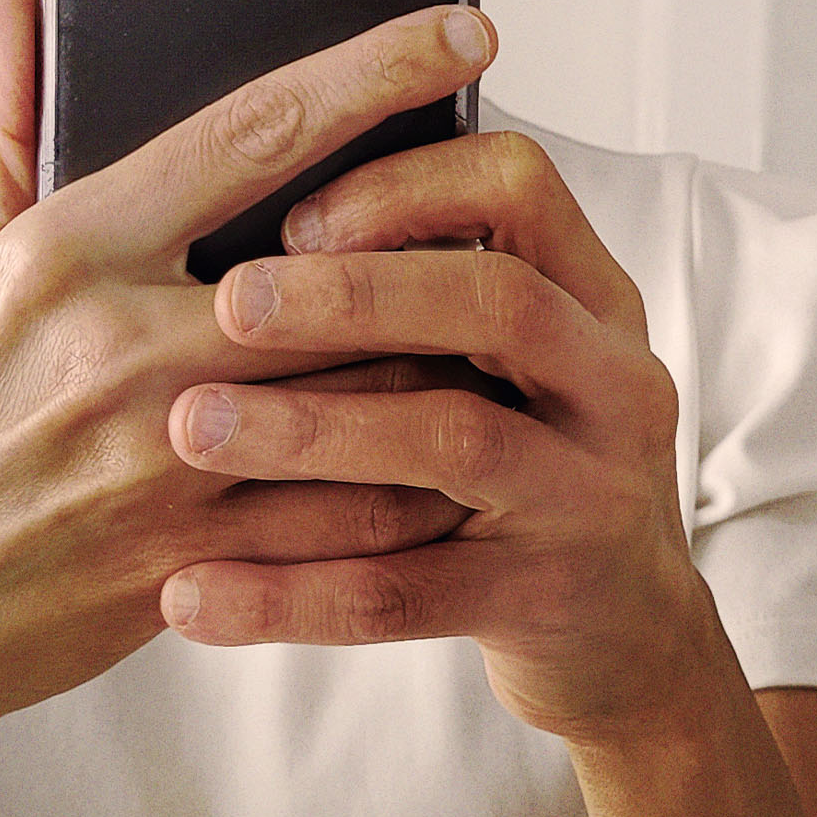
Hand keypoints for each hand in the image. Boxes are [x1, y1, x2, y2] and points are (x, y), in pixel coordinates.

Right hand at [0, 0, 492, 764]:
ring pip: (366, 394)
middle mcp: (124, 345)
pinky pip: (347, 516)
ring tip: (510, 330)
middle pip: (341, 268)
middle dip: (443, 237)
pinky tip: (464, 455)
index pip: (248, 131)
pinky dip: (418, 484)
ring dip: (449, 362)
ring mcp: (165, 458)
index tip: (461, 34)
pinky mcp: (194, 554)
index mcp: (72, 251)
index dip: (371, 73)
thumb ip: (6, 119)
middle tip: (517, 211)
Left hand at [159, 125, 715, 746]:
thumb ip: (423, 290)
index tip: (292, 214)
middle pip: (497, 303)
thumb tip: (242, 216)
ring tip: (190, 427)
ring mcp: (587, 495)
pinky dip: (287, 593)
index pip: (518, 186)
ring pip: (453, 440)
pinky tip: (188, 594)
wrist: (628, 632)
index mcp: (591, 296)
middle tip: (229, 302)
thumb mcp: (511, 362)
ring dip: (311, 429)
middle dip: (354, 294)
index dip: (405, 184)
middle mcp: (610, 382)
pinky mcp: (540, 599)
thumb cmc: (525, 463)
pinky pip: (403, 593)